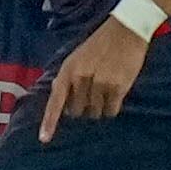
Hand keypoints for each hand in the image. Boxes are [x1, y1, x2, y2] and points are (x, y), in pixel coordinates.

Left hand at [38, 19, 147, 142]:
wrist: (126, 30)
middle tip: (92, 94)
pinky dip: (111, 108)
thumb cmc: (99, 44)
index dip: (49, 122)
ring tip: (105, 90)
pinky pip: (111, 111)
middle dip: (83, 107)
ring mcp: (100, 84)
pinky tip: (115, 95)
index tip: (44, 139)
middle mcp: (81, 78)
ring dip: (99, 108)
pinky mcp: (118, 88)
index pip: (55, 101)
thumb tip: (62, 104)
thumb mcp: (77, 58)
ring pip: (95, 113)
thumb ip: (68, 79)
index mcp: (68, 70)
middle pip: (77, 111)